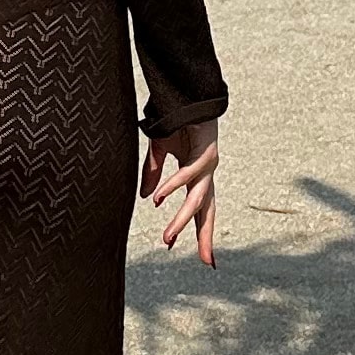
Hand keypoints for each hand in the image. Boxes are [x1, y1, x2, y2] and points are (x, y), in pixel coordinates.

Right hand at [143, 131, 219, 267]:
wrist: (184, 93)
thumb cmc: (174, 120)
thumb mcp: (159, 150)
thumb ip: (153, 174)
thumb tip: (145, 198)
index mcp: (197, 176)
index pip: (200, 209)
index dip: (198, 230)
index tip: (198, 256)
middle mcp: (206, 173)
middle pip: (208, 211)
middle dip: (205, 236)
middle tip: (205, 261)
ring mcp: (209, 163)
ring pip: (197, 198)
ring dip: (182, 219)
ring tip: (167, 237)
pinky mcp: (207, 150)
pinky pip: (187, 173)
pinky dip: (171, 186)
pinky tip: (157, 198)